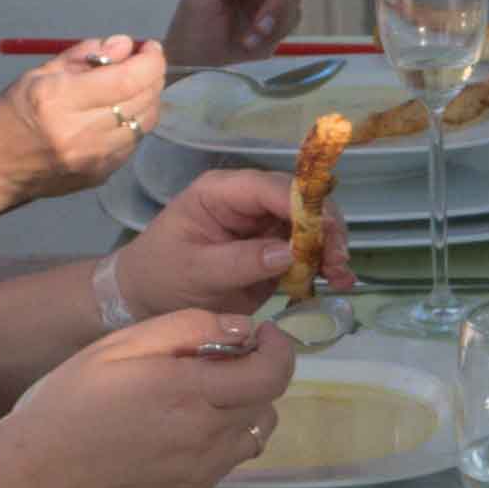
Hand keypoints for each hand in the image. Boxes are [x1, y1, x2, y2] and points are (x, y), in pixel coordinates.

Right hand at [0, 36, 170, 208]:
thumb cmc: (12, 113)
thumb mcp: (39, 74)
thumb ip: (84, 56)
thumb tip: (125, 45)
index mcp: (60, 100)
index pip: (126, 80)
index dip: (149, 61)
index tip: (150, 48)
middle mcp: (81, 133)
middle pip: (142, 101)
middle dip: (153, 76)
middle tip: (146, 63)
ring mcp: (93, 159)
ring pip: (144, 124)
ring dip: (147, 100)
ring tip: (132, 86)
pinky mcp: (100, 175)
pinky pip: (133, 143)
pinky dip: (135, 123)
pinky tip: (119, 114)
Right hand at [0, 309, 298, 487]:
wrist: (40, 478)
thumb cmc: (70, 402)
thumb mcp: (120, 346)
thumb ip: (187, 329)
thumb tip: (242, 330)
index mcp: (192, 392)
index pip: (273, 373)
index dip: (279, 349)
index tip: (262, 334)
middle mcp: (208, 436)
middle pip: (268, 403)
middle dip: (259, 374)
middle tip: (224, 359)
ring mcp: (203, 471)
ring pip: (254, 434)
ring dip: (245, 409)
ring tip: (206, 395)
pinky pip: (229, 460)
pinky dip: (223, 438)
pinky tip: (184, 427)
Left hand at [110, 164, 337, 319]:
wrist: (148, 299)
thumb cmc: (161, 276)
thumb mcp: (195, 271)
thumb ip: (239, 261)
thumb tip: (287, 254)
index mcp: (222, 192)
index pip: (270, 187)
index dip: (303, 205)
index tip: (325, 234)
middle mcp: (248, 202)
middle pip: (300, 202)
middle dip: (325, 228)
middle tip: (338, 261)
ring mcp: (263, 227)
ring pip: (310, 226)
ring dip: (331, 248)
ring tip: (340, 276)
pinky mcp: (273, 252)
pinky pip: (306, 253)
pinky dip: (324, 265)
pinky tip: (338, 282)